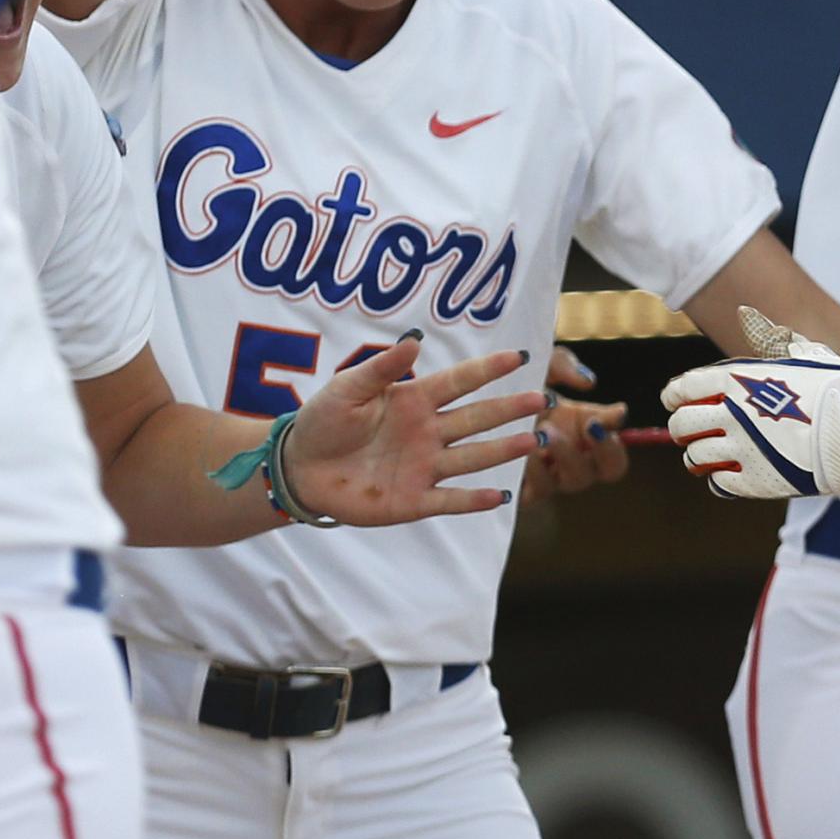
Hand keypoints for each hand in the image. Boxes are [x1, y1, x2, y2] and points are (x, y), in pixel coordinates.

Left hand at [280, 334, 543, 525]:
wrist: (298, 467)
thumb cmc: (323, 421)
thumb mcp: (348, 387)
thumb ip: (382, 368)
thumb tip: (416, 338)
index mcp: (413, 400)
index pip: (459, 382)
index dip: (487, 370)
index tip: (518, 357)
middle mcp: (427, 432)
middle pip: (475, 419)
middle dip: (508, 410)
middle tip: (541, 400)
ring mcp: (423, 467)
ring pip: (471, 458)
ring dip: (501, 450)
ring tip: (532, 441)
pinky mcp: (411, 500)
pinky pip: (448, 500)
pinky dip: (472, 500)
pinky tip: (498, 496)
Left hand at [518, 347, 629, 501]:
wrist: (478, 394)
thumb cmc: (516, 382)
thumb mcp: (541, 364)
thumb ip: (564, 366)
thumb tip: (588, 383)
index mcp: (588, 433)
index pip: (616, 450)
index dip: (614, 441)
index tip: (598, 419)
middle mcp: (575, 459)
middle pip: (607, 471)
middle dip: (601, 449)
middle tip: (586, 426)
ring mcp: (552, 476)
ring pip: (572, 480)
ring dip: (565, 455)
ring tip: (546, 431)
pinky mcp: (523, 489)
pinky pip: (537, 491)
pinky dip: (533, 472)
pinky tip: (521, 451)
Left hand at [663, 308, 839, 500]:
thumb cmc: (834, 386)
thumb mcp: (800, 353)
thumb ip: (767, 335)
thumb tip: (745, 311)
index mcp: (737, 380)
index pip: (682, 388)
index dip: (674, 396)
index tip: (675, 401)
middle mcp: (731, 414)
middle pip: (681, 426)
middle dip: (682, 428)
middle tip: (691, 432)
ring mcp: (742, 449)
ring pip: (695, 458)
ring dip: (700, 456)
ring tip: (712, 455)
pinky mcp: (756, 481)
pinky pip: (719, 483)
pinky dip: (721, 479)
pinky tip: (734, 473)